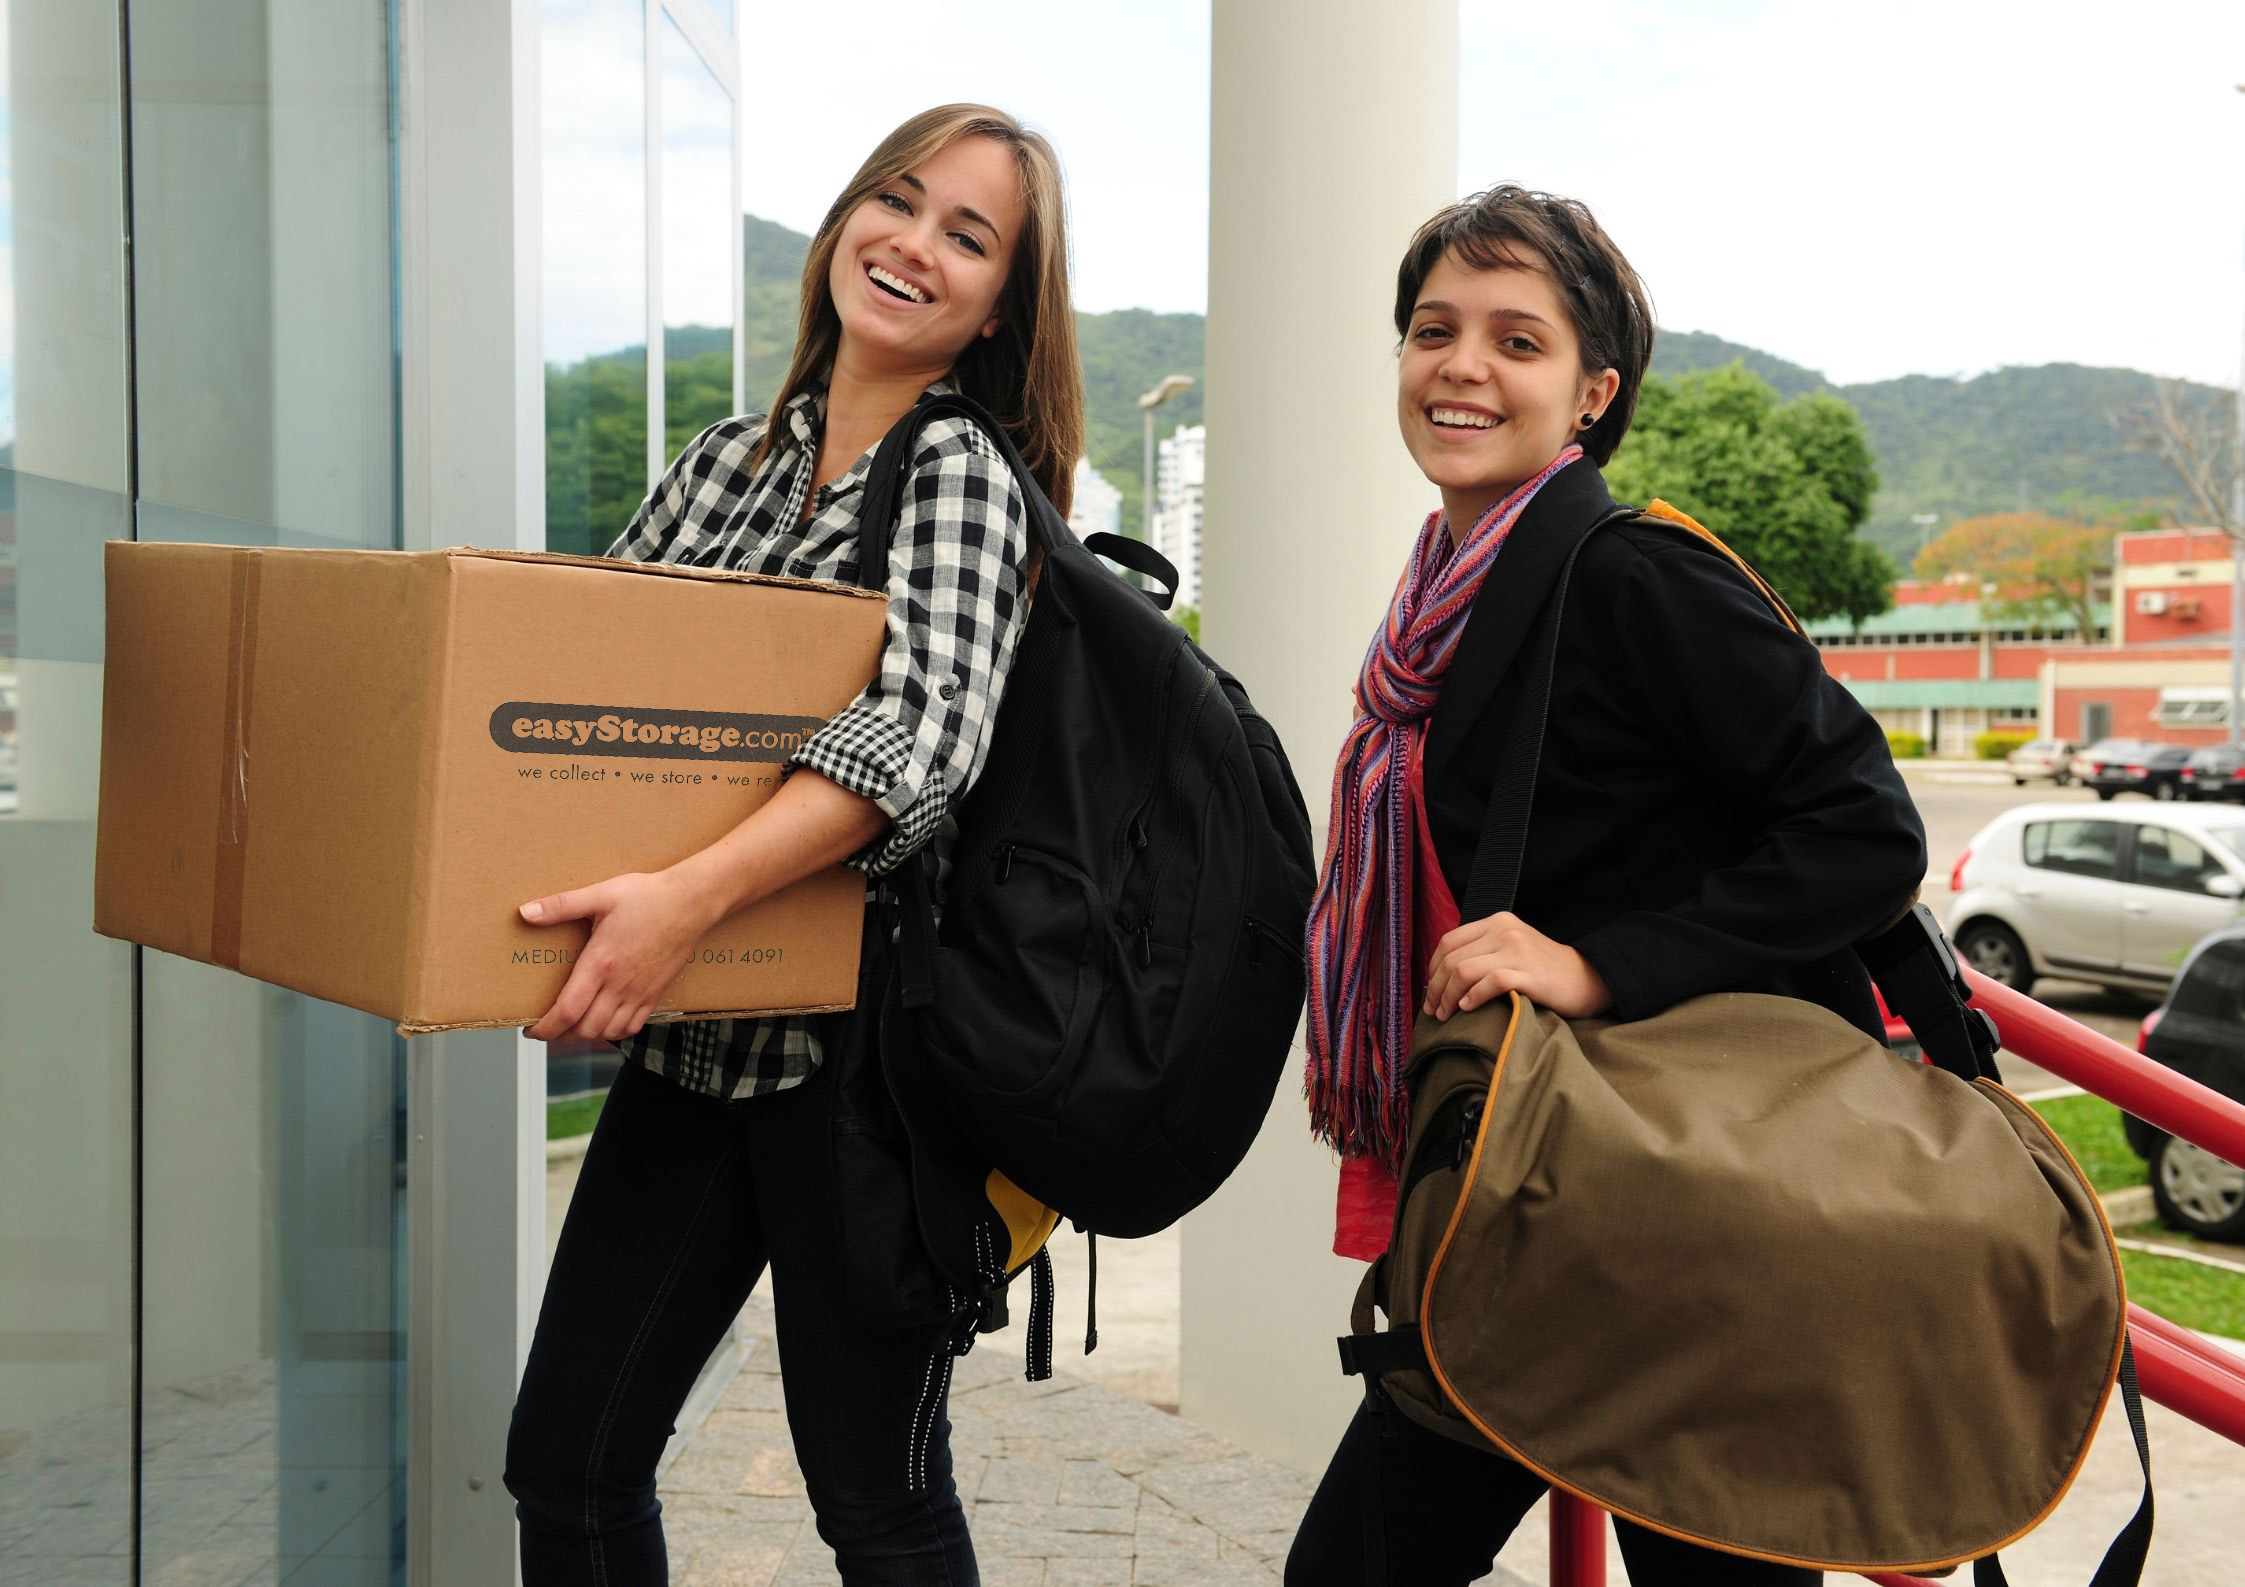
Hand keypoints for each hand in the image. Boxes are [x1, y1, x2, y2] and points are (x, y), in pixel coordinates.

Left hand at [520, 869, 719, 1042]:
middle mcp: (620, 984)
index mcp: (601, 963)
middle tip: (547, 1027)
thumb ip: (560, 905)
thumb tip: (525, 912)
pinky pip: (633, 1027)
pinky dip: (614, 1032)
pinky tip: (605, 1022)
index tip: (531, 1030)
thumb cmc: (647, 896)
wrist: (691, 902)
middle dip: (560, 1035)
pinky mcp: (655, 993)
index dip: (545, 1028)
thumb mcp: (600, 895)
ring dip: (586, 1035)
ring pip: (608, 1032)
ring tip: (572, 1027)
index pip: (567, 1011)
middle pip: (585, 1029)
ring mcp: (640, 992)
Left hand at [1421, 911, 1612, 1021]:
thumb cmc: (1544, 970)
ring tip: (1446, 1015)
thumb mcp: (1511, 948)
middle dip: (1436, 988)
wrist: (1589, 978)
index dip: (1433, 969)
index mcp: (1497, 922)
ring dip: (1448, 997)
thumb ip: (1482, 951)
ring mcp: (1518, 950)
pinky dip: (1473, 997)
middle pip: (1452, 959)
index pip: (1449, 942)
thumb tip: (1441, 975)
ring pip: (1464, 970)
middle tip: (1433, 1011)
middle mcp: (1505, 930)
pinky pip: (1491, 982)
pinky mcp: (1530, 973)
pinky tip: (1468, 1009)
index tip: (1431, 992)